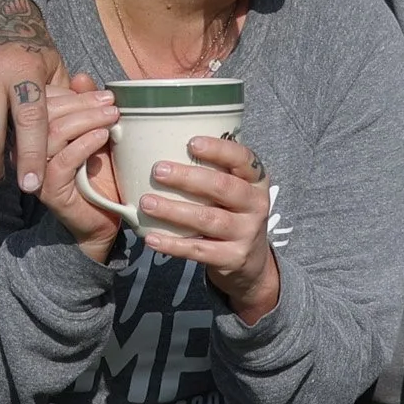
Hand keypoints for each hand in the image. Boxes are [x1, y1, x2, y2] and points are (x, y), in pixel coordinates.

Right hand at [36, 69, 123, 263]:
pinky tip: (102, 137)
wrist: (105, 217)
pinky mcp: (49, 189)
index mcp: (34, 132)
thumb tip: (81, 77)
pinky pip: (63, 161)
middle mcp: (27, 149)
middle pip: (46, 114)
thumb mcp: (97, 131)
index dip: (73, 94)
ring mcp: (36, 169)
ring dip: (87, 121)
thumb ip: (88, 106)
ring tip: (111, 117)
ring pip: (54, 134)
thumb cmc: (101, 172)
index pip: (44, 103)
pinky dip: (85, 144)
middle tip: (111, 102)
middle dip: (82, 104)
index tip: (104, 93)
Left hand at [134, 137, 277, 323]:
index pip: (243, 158)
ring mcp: (247, 233)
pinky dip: (173, 245)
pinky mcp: (233, 258)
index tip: (191, 142)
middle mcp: (256, 204)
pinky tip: (151, 238)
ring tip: (147, 203)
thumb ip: (212, 169)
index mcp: (257, 180)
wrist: (250, 261)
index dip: (219, 149)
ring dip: (174, 211)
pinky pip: (199, 250)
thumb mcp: (234, 188)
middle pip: (223, 187)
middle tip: (158, 171)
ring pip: (208, 219)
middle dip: (188, 178)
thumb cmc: (231, 211)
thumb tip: (162, 142)